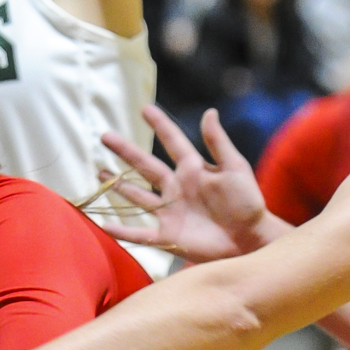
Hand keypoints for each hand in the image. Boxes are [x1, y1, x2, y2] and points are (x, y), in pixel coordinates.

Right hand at [97, 106, 269, 261]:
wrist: (250, 239)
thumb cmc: (247, 203)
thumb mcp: (235, 168)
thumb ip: (218, 143)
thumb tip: (209, 112)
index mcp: (193, 169)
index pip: (173, 142)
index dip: (160, 125)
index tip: (145, 109)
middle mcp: (177, 188)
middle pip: (146, 166)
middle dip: (126, 152)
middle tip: (105, 136)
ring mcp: (170, 212)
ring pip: (138, 196)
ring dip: (119, 185)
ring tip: (99, 172)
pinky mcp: (169, 235)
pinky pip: (140, 234)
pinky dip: (122, 231)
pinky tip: (103, 224)